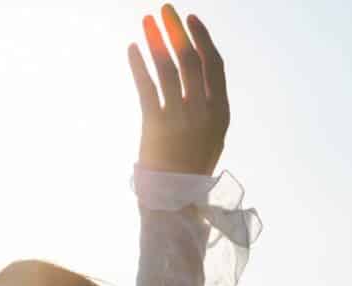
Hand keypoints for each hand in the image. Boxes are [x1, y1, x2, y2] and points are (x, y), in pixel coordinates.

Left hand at [128, 4, 228, 175]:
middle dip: (177, 31)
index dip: (202, 39)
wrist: (173, 201)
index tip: (190, 19)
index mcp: (220, 112)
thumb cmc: (189, 169)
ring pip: (168, 68)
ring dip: (156, 40)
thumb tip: (195, 75)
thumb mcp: (209, 137)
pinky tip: (131, 47)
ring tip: (147, 20)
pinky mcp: (155, 126)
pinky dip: (138, 64)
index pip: (213, 65)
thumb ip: (206, 107)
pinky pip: (146, 87)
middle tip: (165, 10)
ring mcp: (179, 118)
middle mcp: (202, 111)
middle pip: (190, 59)